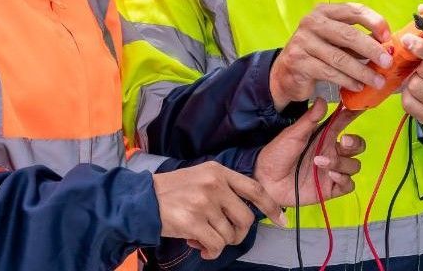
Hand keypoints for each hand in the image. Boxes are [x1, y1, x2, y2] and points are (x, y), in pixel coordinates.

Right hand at [153, 162, 283, 259]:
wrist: (141, 200)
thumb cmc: (172, 191)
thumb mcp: (200, 176)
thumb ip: (224, 188)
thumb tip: (247, 211)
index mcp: (218, 171)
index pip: (254, 189)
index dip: (271, 207)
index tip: (282, 220)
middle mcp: (214, 184)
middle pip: (246, 218)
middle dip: (239, 234)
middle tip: (225, 236)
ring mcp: (204, 203)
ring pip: (230, 235)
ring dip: (219, 243)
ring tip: (203, 239)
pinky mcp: (193, 222)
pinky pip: (216, 245)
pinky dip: (210, 252)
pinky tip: (199, 247)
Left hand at [255, 99, 365, 206]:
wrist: (265, 180)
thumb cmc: (277, 154)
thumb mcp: (292, 134)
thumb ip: (309, 120)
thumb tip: (322, 100)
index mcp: (324, 136)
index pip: (345, 122)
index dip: (354, 114)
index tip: (360, 107)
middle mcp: (331, 152)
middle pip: (357, 147)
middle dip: (355, 143)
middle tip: (344, 141)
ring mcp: (332, 170)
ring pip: (353, 165)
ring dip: (341, 162)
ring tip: (320, 162)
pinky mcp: (330, 188)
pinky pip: (348, 184)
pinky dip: (343, 179)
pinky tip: (331, 175)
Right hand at [270, 3, 392, 109]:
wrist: (286, 72)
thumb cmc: (318, 53)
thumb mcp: (337, 41)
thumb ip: (358, 40)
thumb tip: (388, 46)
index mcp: (324, 11)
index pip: (354, 10)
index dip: (374, 22)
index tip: (389, 37)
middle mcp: (312, 22)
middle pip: (348, 34)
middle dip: (371, 49)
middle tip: (387, 62)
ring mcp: (303, 41)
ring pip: (340, 58)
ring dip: (362, 71)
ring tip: (378, 81)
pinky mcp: (298, 61)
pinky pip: (329, 72)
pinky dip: (347, 81)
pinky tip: (358, 87)